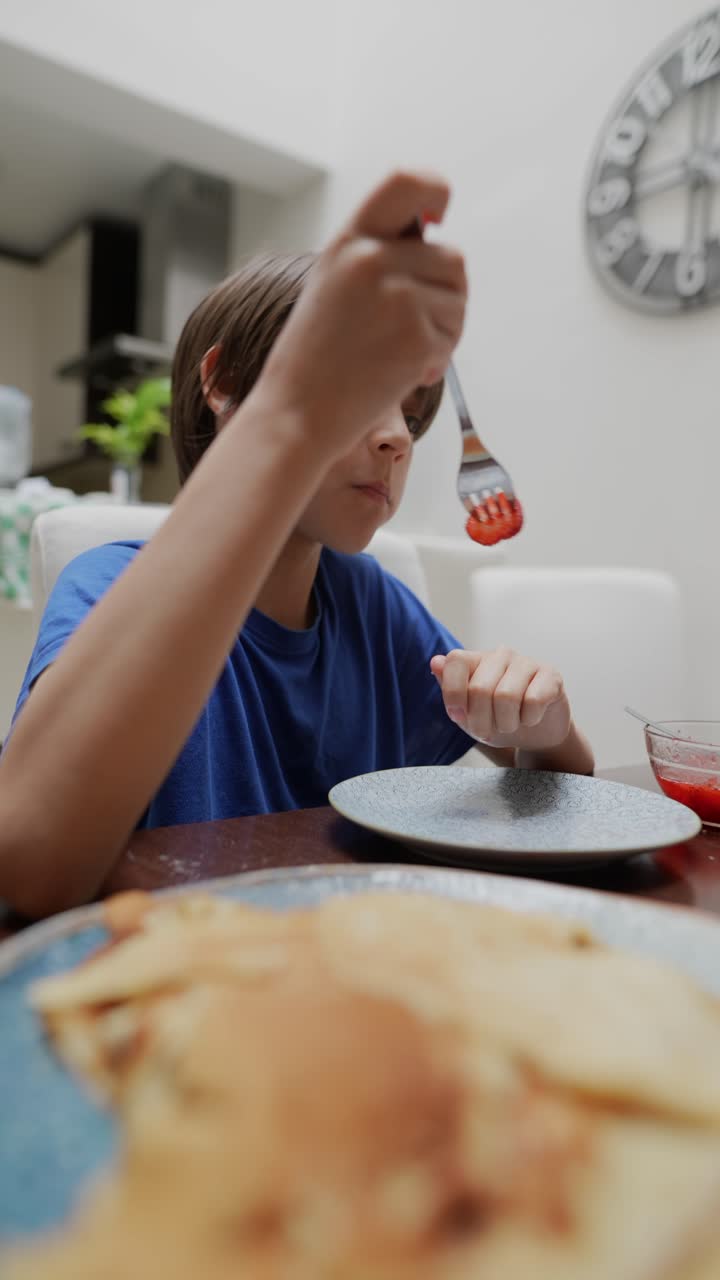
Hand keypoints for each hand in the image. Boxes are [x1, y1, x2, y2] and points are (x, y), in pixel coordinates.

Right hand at [257, 170, 466, 454]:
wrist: (296, 414)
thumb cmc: (314, 358)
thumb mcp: (332, 285)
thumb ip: (376, 256)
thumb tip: (434, 235)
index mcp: (350, 242)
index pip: (408, 183)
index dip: (436, 191)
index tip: (439, 215)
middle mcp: (373, 261)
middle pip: (452, 258)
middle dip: (444, 294)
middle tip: (413, 326)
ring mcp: (398, 298)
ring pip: (458, 299)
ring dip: (443, 330)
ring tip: (399, 351)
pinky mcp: (417, 337)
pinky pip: (452, 337)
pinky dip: (437, 360)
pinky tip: (403, 373)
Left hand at [430, 648, 571, 752]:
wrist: (536, 733)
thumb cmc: (498, 720)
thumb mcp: (467, 713)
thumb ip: (450, 689)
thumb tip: (436, 661)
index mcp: (476, 660)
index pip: (456, 661)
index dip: (453, 693)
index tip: (457, 716)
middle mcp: (500, 655)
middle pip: (479, 688)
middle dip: (480, 720)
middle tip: (486, 731)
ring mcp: (526, 662)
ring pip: (506, 696)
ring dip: (505, 723)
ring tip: (508, 726)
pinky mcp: (551, 674)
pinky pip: (533, 700)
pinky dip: (528, 719)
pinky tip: (531, 718)